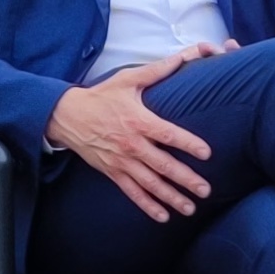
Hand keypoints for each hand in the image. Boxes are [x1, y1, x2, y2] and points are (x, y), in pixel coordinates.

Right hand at [48, 48, 229, 218]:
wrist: (68, 116)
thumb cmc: (102, 96)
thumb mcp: (127, 80)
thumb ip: (156, 71)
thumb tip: (182, 56)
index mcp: (138, 121)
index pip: (167, 134)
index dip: (188, 143)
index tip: (207, 153)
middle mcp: (131, 144)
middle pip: (163, 164)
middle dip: (185, 179)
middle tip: (206, 190)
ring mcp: (121, 161)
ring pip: (150, 183)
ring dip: (171, 197)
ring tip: (190, 208)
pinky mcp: (113, 172)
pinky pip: (132, 192)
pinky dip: (147, 205)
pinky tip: (163, 217)